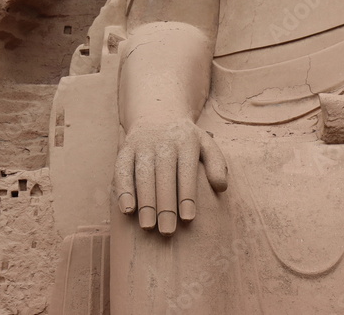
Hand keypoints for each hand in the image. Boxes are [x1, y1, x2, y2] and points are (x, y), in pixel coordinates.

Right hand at [114, 118, 227, 235]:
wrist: (157, 113)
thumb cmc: (186, 139)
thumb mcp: (206, 144)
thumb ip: (217, 164)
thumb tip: (221, 187)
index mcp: (186, 142)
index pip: (186, 172)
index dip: (187, 196)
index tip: (188, 219)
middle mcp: (163, 142)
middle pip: (164, 176)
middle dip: (165, 205)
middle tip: (167, 231)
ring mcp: (143, 145)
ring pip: (143, 175)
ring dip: (144, 202)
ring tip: (148, 227)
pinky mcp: (126, 149)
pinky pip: (122, 170)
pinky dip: (124, 190)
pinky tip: (127, 210)